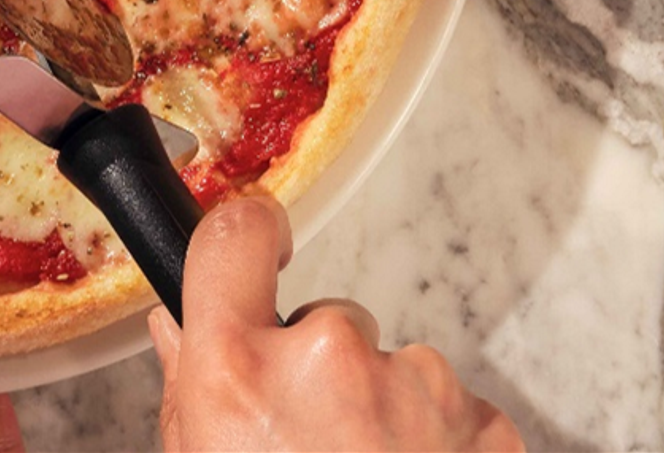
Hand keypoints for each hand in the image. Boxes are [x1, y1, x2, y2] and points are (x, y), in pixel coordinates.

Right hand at [152, 196, 523, 452]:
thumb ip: (193, 393)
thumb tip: (180, 330)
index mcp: (240, 374)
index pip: (234, 235)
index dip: (248, 233)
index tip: (261, 241)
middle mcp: (332, 362)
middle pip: (328, 320)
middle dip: (322, 370)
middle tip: (312, 446)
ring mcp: (419, 389)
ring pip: (392, 369)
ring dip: (381, 413)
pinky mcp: (484, 423)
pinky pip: (448, 411)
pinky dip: (433, 445)